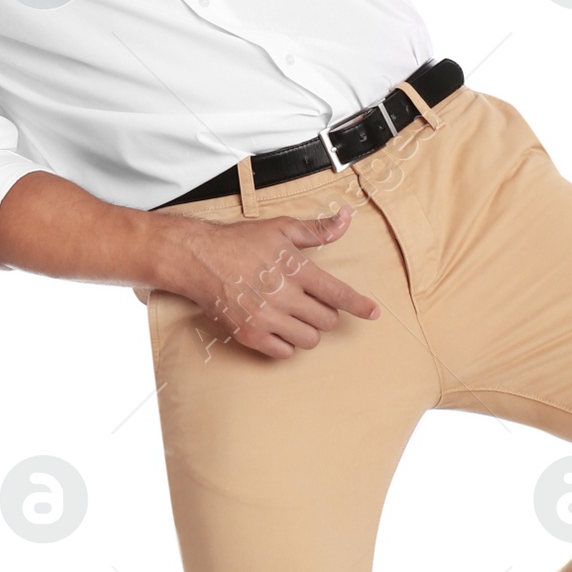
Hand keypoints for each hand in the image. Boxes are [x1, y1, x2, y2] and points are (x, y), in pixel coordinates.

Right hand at [158, 203, 380, 359]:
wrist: (198, 259)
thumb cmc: (240, 241)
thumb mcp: (281, 228)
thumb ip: (317, 230)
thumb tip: (347, 218)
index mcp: (296, 269)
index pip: (338, 294)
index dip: (360, 305)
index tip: (373, 313)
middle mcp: (284, 296)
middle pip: (327, 320)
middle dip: (325, 312)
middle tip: (308, 301)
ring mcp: (266, 319)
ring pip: (310, 339)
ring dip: (308, 329)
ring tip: (293, 314)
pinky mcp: (250, 336)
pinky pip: (285, 352)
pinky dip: (287, 343)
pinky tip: (279, 327)